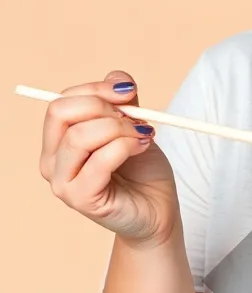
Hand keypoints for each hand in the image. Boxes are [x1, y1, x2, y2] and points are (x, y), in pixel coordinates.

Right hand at [39, 71, 179, 245]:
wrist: (158, 211)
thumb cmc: (142, 172)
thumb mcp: (132, 126)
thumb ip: (122, 102)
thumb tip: (119, 80)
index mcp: (57, 142)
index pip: (62, 101)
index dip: (95, 90)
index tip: (129, 92)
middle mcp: (52, 162)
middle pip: (61, 113)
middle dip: (102, 106)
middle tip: (134, 117)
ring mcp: (62, 183)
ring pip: (79, 136)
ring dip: (118, 128)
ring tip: (144, 135)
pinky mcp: (81, 199)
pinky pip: (100, 160)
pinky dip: (125, 146)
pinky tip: (143, 146)